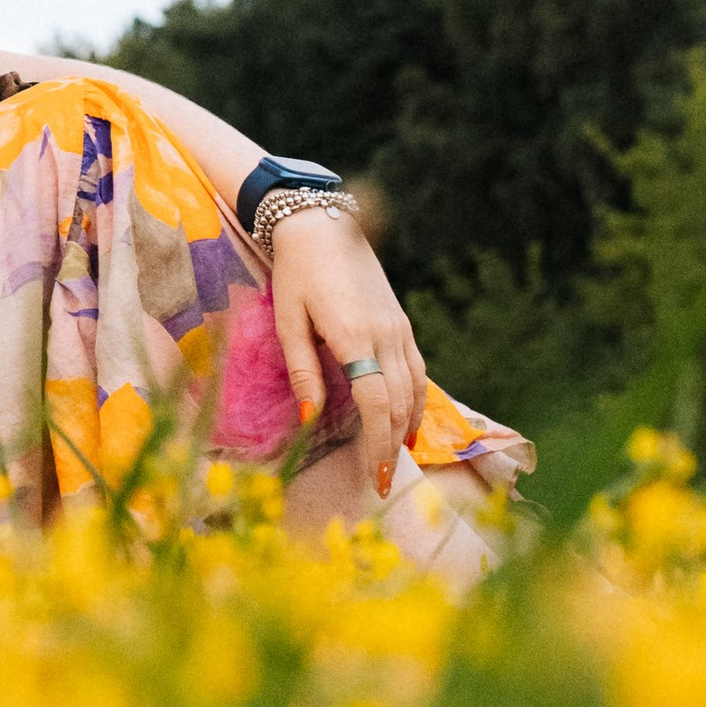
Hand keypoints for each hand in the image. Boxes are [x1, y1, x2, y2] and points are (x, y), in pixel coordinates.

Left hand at [269, 207, 425, 499]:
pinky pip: (417, 370)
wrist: (321, 224)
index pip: (376, 404)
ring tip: (394, 459)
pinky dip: (415, 401)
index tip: (376, 477)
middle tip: (384, 482)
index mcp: (355, 337)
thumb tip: (310, 419)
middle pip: (399, 403)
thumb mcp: (288, 320)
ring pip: (415, 390)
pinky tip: (406, 421)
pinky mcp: (402, 322)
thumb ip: (302, 370)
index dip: (378, 445)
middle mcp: (386, 335)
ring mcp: (399, 328)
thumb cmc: (295, 272)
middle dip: (393, 446)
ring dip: (406, 428)